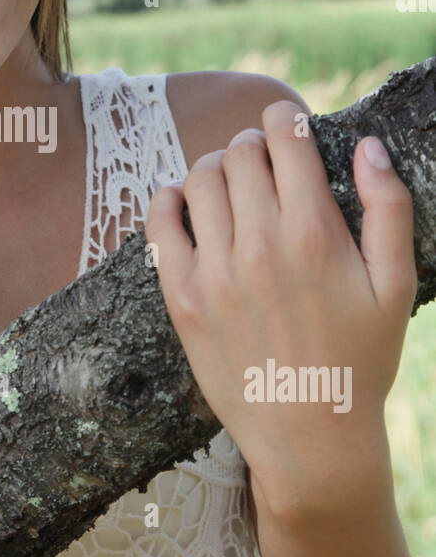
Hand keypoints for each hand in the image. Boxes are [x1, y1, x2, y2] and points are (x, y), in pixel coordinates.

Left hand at [145, 101, 416, 520]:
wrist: (309, 436)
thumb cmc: (360, 360)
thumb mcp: (396, 285)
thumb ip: (388, 207)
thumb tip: (368, 147)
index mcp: (315, 233)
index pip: (286, 139)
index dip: (285, 119)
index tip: (287, 124)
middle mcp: (259, 245)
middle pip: (240, 154)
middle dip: (253, 146)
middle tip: (263, 163)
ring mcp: (215, 271)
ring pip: (199, 179)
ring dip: (214, 169)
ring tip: (230, 184)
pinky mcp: (182, 298)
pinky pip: (159, 223)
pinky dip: (168, 200)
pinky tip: (184, 203)